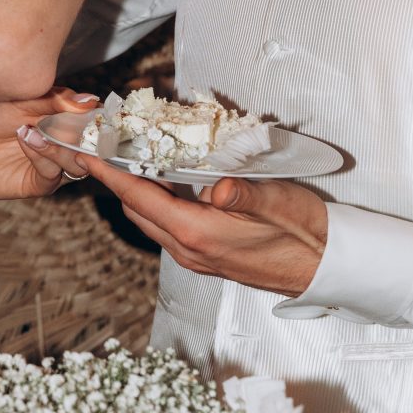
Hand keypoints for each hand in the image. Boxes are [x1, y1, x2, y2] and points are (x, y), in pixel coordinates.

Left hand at [0, 89, 100, 202]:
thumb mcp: (23, 99)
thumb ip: (57, 100)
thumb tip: (90, 100)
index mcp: (64, 119)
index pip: (93, 121)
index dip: (99, 118)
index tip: (100, 112)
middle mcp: (63, 143)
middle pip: (91, 145)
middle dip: (83, 135)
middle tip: (69, 124)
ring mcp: (52, 164)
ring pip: (77, 163)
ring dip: (60, 146)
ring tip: (34, 130)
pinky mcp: (38, 183)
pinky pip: (53, 174)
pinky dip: (43, 156)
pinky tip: (26, 140)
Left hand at [65, 152, 329, 298]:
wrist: (325, 267)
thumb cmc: (303, 233)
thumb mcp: (276, 201)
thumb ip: (242, 191)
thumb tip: (214, 185)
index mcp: (199, 234)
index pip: (139, 198)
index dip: (109, 173)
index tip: (87, 151)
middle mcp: (189, 249)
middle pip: (136, 209)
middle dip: (116, 178)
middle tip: (105, 145)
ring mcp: (196, 255)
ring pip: (150, 218)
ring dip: (135, 190)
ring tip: (128, 156)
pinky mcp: (206, 255)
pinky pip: (167, 225)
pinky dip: (155, 201)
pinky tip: (164, 179)